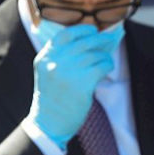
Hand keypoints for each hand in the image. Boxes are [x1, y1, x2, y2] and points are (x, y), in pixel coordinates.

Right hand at [27, 24, 120, 147]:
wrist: (48, 124)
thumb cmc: (52, 99)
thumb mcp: (47, 73)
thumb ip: (60, 57)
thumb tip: (91, 39)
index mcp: (44, 58)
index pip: (64, 35)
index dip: (81, 30)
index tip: (92, 30)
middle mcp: (54, 62)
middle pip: (84, 42)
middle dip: (100, 39)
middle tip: (109, 40)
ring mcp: (68, 72)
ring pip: (95, 54)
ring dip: (104, 56)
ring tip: (105, 61)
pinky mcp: (82, 83)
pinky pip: (102, 66)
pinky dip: (107, 65)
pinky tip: (106, 69)